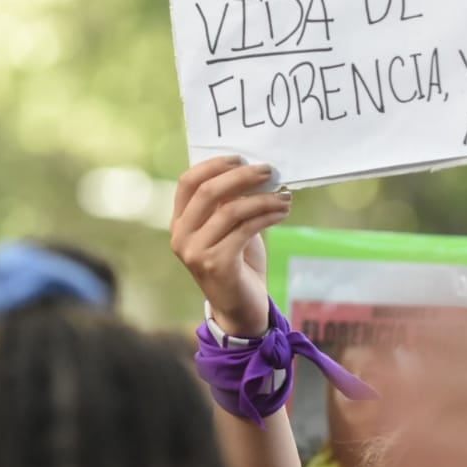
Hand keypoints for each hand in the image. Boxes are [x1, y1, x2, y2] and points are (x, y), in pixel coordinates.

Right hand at [170, 157, 291, 335]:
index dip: (213, 165)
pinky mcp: (217, 264)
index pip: (188, 182)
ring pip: (231, 210)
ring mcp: (196, 252)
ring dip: (263, 198)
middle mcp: (181, 236)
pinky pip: (245, 229)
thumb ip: (230, 202)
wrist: (240, 308)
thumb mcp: (229, 228)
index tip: (240, 157)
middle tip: (269, 170)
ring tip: (285, 196)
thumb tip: (253, 170)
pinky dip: (267, 216)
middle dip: (242, 176)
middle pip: (208, 192)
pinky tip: (282, 212)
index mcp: (180, 222)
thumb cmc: (237, 262)